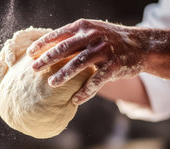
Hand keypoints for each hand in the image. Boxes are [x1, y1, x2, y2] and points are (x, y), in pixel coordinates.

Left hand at [27, 19, 145, 104]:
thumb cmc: (109, 40)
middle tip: (33, 69)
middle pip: (64, 48)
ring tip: (51, 84)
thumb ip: (73, 37)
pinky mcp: (113, 66)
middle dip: (47, 59)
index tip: (29, 54)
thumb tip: (48, 48)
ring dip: (63, 75)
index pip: (58, 35)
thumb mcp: (92, 31)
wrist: (140, 45)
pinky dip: (84, 92)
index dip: (42, 44)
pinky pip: (95, 82)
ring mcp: (103, 51)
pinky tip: (74, 100)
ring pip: (78, 64)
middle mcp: (93, 36)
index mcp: (84, 27)